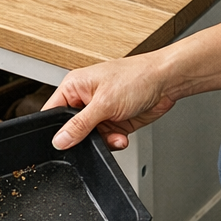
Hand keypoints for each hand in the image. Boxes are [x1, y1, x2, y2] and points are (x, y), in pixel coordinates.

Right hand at [43, 59, 176, 149]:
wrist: (167, 82)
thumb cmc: (138, 77)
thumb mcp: (104, 103)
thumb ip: (80, 125)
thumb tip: (59, 139)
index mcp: (75, 86)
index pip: (53, 112)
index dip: (56, 129)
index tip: (63, 143)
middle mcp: (85, 98)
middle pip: (72, 129)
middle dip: (84, 138)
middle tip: (95, 137)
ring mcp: (100, 111)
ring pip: (90, 138)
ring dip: (103, 141)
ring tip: (114, 135)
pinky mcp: (114, 121)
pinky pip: (106, 139)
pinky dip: (114, 141)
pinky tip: (121, 136)